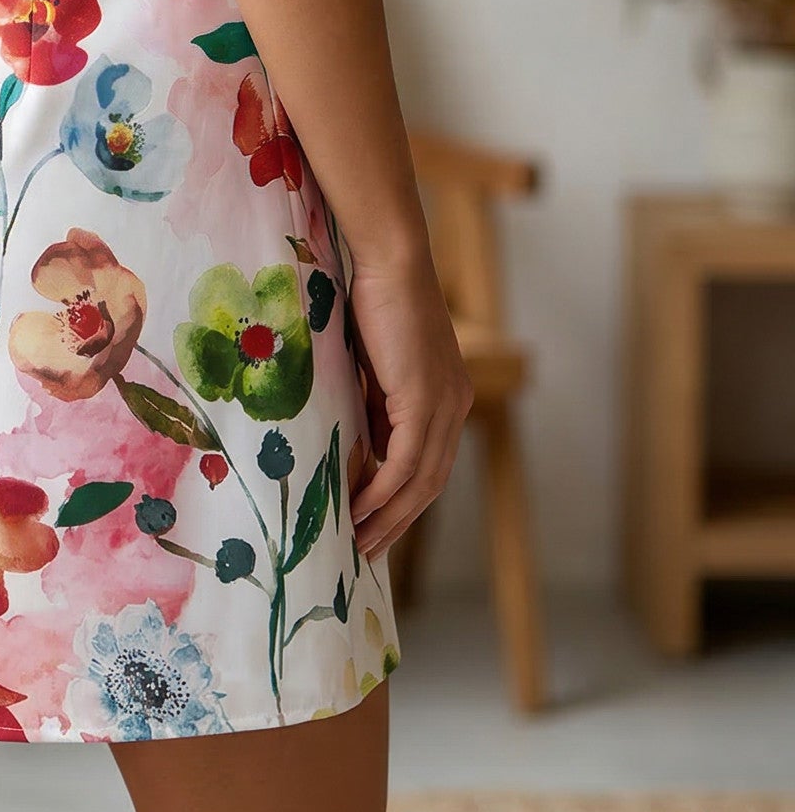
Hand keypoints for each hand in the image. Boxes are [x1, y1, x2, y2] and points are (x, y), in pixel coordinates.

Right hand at [345, 248, 471, 560]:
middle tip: (365, 551)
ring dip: (388, 517)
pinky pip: (404, 463)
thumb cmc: (376, 297)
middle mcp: (455, 406)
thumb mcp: (375, 362)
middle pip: (431, 484)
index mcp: (449, 396)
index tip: (376, 524)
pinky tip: (358, 509)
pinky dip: (382, 492)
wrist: (391, 260)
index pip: (430, 464)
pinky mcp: (423, 402)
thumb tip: (356, 440)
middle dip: (398, 522)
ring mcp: (444, 405)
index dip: (405, 500)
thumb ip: (375, 400)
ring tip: (357, 542)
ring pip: (419, 481)